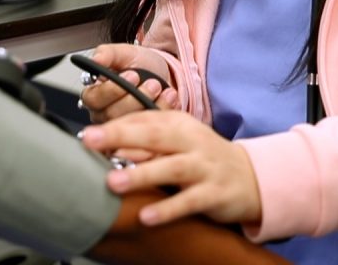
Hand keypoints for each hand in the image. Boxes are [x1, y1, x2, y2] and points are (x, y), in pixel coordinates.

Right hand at [80, 44, 177, 122]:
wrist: (164, 73)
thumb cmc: (140, 65)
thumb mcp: (124, 53)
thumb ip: (107, 53)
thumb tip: (95, 59)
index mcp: (95, 96)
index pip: (94, 100)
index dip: (113, 88)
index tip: (132, 75)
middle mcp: (105, 114)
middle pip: (112, 115)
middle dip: (135, 97)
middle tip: (151, 83)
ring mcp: (123, 127)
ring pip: (131, 124)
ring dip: (149, 103)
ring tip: (160, 87)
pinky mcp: (142, 135)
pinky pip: (150, 131)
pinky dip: (163, 111)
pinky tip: (169, 98)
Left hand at [80, 110, 262, 226]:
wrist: (249, 178)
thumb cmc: (202, 158)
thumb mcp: (177, 141)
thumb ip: (146, 140)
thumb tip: (106, 144)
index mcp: (179, 124)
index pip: (144, 120)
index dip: (115, 126)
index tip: (88, 135)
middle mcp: (192, 141)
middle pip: (156, 135)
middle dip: (121, 136)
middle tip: (90, 141)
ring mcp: (205, 167)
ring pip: (172, 167)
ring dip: (142, 173)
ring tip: (113, 181)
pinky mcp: (214, 193)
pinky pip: (189, 201)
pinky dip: (168, 210)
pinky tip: (146, 217)